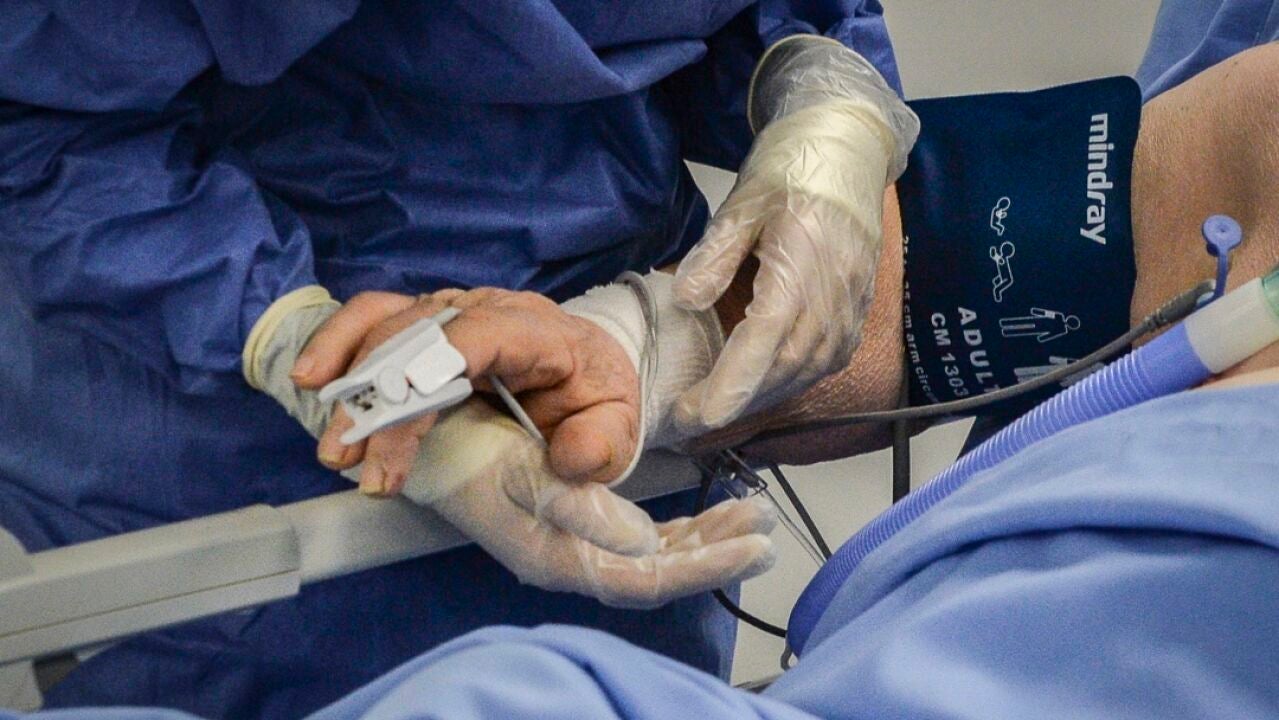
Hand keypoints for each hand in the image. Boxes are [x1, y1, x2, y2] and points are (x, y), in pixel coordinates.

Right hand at [290, 288, 641, 494]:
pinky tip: (310, 381)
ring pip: (385, 320)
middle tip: (350, 459)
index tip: (400, 414)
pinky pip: (372, 320)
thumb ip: (602, 443)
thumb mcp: (616, 424)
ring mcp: (449, 312)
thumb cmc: (594, 395)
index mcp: (535, 330)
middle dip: (378, 395)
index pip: (477, 336)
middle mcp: (484, 310)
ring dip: (347, 372)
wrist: (588, 368)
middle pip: (418, 335)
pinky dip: (337, 346)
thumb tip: (570, 459)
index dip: (431, 367)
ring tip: (327, 434)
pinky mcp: (422, 324)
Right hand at [411, 402, 777, 607]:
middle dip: (713, 551)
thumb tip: (636, 541)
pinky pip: (632, 539)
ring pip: (647, 557)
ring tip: (752, 514)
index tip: (757, 543)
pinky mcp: (564, 521)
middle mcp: (561, 556)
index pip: (643, 576)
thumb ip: (572, 505)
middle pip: (653, 573)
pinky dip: (674, 530)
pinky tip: (706, 517)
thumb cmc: (460, 436)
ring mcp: (563, 542)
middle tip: (767, 525)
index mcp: (551, 551)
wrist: (413, 423)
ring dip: (700, 538)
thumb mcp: (514, 467)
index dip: (704, 564)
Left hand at [671, 35, 916, 432]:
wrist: (849, 152)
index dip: (729, 385)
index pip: (764, 343)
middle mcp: (832, 298)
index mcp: (801, 267)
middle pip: (782, 370)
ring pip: (803, 373)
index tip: (694, 414)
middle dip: (733, 403)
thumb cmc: (791, 170)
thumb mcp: (742, 203)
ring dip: (758, 398)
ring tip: (713, 410)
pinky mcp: (855, 316)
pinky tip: (757, 387)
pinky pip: (821, 364)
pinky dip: (785, 383)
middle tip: (684, 420)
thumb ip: (714, 255)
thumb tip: (685, 300)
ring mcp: (849, 310)